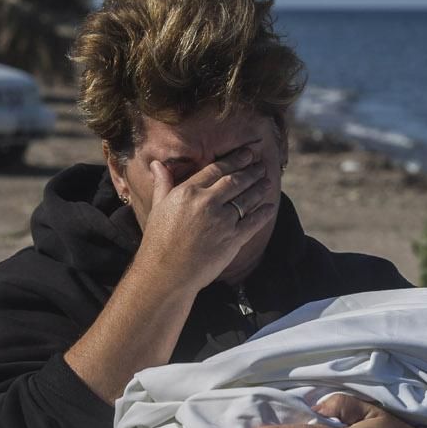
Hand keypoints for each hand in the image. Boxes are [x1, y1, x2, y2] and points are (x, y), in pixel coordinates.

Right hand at [135, 146, 277, 289]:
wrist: (166, 273)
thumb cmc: (158, 241)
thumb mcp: (157, 207)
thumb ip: (162, 183)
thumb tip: (156, 164)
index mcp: (188, 191)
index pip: (216, 169)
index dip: (234, 159)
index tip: (246, 154)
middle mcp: (207, 202)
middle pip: (236, 180)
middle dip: (251, 171)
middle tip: (260, 165)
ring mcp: (222, 220)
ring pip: (247, 198)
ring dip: (259, 188)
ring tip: (267, 181)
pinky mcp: (233, 239)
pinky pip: (254, 221)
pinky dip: (264, 212)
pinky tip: (270, 206)